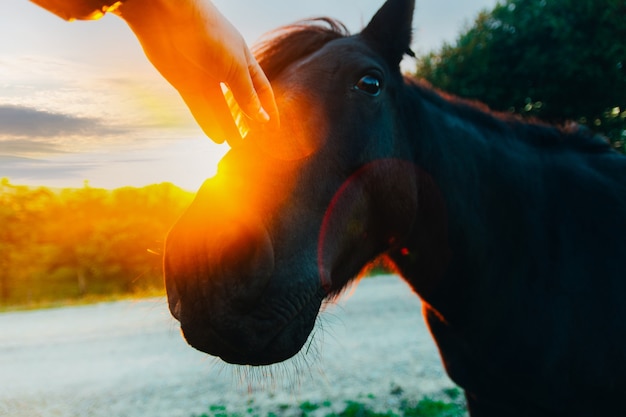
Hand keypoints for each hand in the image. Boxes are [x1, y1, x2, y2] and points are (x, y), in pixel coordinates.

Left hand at [116, 0, 278, 144]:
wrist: (170, 18)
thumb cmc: (210, 34)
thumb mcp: (235, 67)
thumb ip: (247, 94)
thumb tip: (262, 118)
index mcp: (244, 62)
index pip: (261, 91)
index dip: (268, 109)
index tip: (274, 129)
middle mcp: (226, 71)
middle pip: (241, 102)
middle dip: (248, 121)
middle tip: (256, 143)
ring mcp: (206, 78)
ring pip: (220, 108)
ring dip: (228, 126)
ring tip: (237, 146)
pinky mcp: (186, 84)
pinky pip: (200, 108)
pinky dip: (208, 123)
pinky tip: (217, 138)